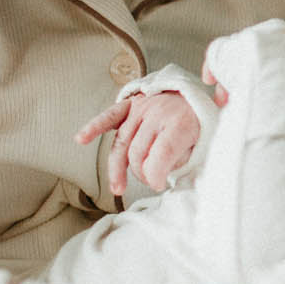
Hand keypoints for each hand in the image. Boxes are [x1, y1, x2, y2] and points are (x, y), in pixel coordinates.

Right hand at [75, 92, 201, 194]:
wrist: (195, 95)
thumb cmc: (199, 124)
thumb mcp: (203, 144)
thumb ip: (185, 161)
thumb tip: (165, 178)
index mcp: (181, 123)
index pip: (162, 154)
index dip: (157, 175)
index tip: (160, 186)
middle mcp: (159, 112)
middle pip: (138, 151)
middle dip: (142, 173)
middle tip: (150, 182)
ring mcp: (142, 107)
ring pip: (122, 141)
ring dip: (117, 168)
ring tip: (118, 188)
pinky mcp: (130, 104)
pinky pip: (109, 116)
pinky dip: (94, 128)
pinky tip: (81, 138)